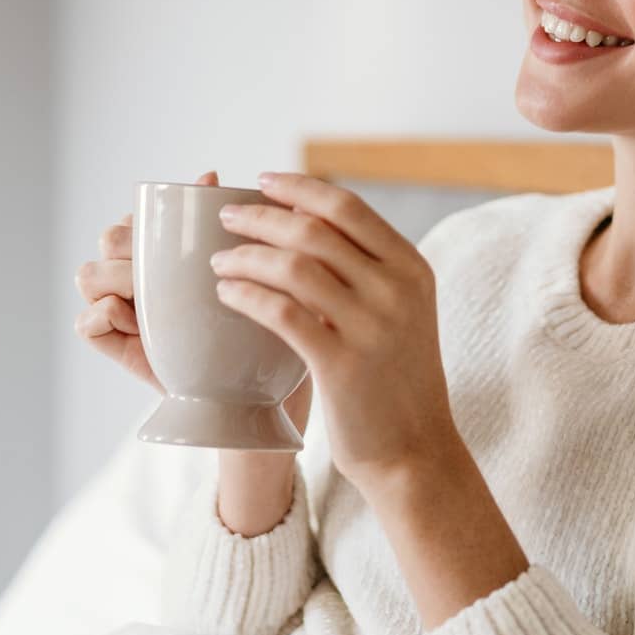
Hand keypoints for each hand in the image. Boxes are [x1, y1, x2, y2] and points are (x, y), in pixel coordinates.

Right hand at [74, 169, 312, 440]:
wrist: (261, 395)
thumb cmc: (261, 328)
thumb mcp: (255, 271)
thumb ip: (234, 223)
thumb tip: (209, 174)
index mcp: (166, 253)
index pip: (136, 218)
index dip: (146, 221)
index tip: (178, 236)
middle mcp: (138, 276)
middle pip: (109, 239)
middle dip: (128, 247)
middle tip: (164, 270)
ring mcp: (122, 312)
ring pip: (88, 274)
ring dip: (115, 277)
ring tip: (150, 297)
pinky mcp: (116, 347)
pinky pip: (84, 323)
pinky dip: (101, 315)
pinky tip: (134, 320)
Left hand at [208, 171, 454, 493]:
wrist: (415, 452)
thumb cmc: (396, 380)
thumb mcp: (400, 313)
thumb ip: (367, 270)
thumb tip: (305, 224)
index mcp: (411, 267)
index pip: (347, 206)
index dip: (299, 187)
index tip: (263, 181)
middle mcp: (396, 289)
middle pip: (315, 229)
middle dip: (262, 216)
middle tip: (228, 217)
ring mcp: (371, 326)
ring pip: (294, 266)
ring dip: (247, 256)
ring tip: (219, 260)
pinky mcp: (341, 364)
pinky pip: (281, 312)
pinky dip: (247, 295)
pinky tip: (227, 294)